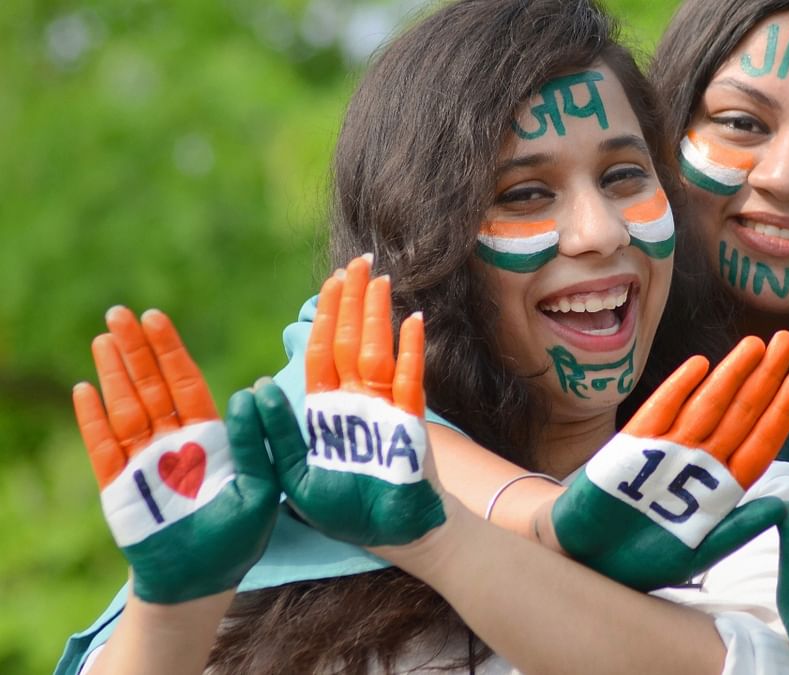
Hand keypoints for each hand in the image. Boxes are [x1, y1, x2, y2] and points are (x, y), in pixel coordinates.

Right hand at [72, 307, 282, 603]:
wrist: (203, 581)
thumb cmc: (239, 537)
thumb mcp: (264, 488)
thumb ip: (256, 443)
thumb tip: (248, 391)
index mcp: (209, 437)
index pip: (185, 383)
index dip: (169, 350)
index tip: (156, 318)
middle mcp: (173, 442)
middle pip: (151, 386)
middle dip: (136, 350)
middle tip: (120, 312)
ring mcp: (143, 462)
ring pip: (125, 408)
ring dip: (113, 374)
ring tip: (103, 338)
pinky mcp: (120, 487)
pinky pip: (103, 448)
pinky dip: (93, 420)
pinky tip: (85, 389)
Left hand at [272, 256, 444, 546]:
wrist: (392, 536)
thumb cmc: (345, 511)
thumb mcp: (294, 476)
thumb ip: (277, 435)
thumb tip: (256, 387)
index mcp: (325, 410)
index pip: (323, 352)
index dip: (325, 315)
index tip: (330, 281)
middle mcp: (355, 402)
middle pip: (351, 341)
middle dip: (353, 301)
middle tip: (359, 262)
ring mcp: (384, 410)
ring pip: (377, 352)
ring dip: (377, 315)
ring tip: (379, 279)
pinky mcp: (407, 425)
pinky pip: (409, 382)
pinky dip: (411, 351)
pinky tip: (413, 321)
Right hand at [552, 331, 788, 590]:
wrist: (592, 559)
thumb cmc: (646, 558)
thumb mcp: (701, 552)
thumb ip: (739, 529)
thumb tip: (783, 508)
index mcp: (721, 487)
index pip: (760, 441)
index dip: (780, 411)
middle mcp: (698, 462)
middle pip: (739, 413)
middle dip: (763, 377)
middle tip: (785, 341)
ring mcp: (666, 450)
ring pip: (706, 406)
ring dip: (730, 374)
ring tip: (755, 345)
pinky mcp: (631, 447)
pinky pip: (660, 412)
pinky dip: (678, 388)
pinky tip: (699, 365)